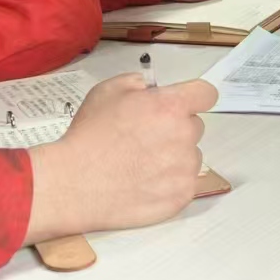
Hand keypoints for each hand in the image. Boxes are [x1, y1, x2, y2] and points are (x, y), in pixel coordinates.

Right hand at [23, 74, 217, 242]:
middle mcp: (184, 136)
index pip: (206, 94)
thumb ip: (138, 83)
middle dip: (175, 129)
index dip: (194, 97)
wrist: (73, 183)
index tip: (185, 104)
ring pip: (190, 156)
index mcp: (170, 106)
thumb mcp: (107, 91)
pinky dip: (169, 183)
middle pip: (194, 127)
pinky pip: (185, 183)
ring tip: (140, 164)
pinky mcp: (181, 196)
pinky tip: (144, 182)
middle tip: (146, 139)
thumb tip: (153, 89)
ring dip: (174, 157)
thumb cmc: (88, 136)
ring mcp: (185, 169)